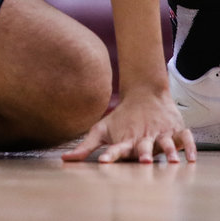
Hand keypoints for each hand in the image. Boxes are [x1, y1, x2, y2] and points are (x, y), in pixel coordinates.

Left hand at [61, 85, 196, 162]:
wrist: (145, 94)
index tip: (105, 160)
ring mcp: (160, 133)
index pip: (117, 149)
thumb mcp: (101, 130)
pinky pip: (185, 139)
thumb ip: (85, 147)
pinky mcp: (176, 130)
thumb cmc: (121, 118)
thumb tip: (64, 159)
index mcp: (125, 139)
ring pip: (166, 143)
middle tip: (144, 161)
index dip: (111, 154)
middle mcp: (143, 137)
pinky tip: (191, 157)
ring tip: (172, 160)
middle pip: (143, 147)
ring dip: (168, 151)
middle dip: (144, 153)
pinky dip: (189, 147)